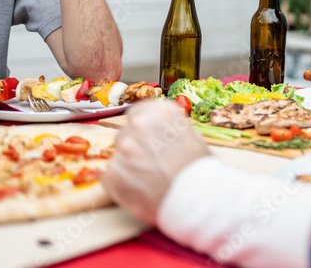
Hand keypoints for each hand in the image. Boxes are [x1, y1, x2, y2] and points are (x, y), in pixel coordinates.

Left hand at [102, 100, 210, 224]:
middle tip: (151, 163)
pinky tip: (139, 189)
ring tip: (148, 179)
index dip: (141, 127)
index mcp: (161, 112)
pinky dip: (122, 183)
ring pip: (119, 155)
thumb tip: (157, 132)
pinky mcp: (112, 174)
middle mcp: (139, 125)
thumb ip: (168, 130)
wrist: (198, 199)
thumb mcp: (192, 137)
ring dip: (129, 165)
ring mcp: (123, 150)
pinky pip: (111, 176)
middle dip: (135, 147)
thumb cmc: (199, 170)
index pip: (138, 112)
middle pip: (126, 133)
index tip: (145, 137)